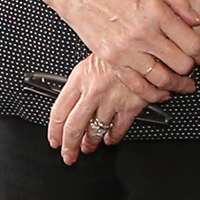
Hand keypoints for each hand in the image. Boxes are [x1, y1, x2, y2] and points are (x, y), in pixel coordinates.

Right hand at [45, 0, 199, 97]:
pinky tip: (160, 92)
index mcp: (157, 12)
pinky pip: (137, 85)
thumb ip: (178, 0)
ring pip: (162, 79)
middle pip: (181, 64)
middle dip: (193, 69)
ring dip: (177, 86)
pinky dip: (152, 94)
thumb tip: (197, 20)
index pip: (192, 43)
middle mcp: (144, 34)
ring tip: (182, 85)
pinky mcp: (113, 60)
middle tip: (194, 68)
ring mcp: (127, 50)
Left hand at [45, 54, 161, 163]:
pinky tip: (110, 138)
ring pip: (96, 130)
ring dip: (91, 142)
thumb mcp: (91, 59)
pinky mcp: (131, 105)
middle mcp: (93, 91)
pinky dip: (113, 137)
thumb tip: (71, 105)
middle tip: (69, 156)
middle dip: (69, 146)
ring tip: (89, 146)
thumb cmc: (118, 48)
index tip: (55, 141)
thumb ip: (81, 82)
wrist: (145, 44)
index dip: (54, 131)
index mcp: (79, 78)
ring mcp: (112, 99)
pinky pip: (118, 129)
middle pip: (74, 127)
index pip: (59, 111)